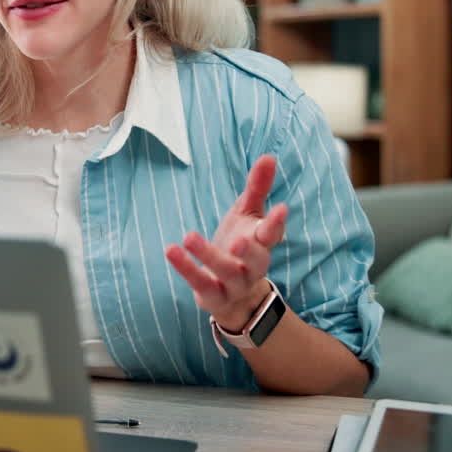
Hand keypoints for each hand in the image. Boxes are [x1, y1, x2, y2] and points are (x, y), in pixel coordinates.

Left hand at [165, 154, 288, 330]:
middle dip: (247, 251)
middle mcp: (253, 266)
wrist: (235, 295)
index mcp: (262, 243)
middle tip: (237, 240)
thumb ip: (257, 188)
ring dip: (208, 256)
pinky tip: (171, 250)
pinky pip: (200, 283)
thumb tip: (269, 156)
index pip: (272, 234)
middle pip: (255, 260)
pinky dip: (186, 268)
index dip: (276, 223)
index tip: (280, 208)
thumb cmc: (241, 243)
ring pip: (226, 272)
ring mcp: (234, 284)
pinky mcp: (213, 296)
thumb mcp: (248, 214)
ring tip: (189, 236)